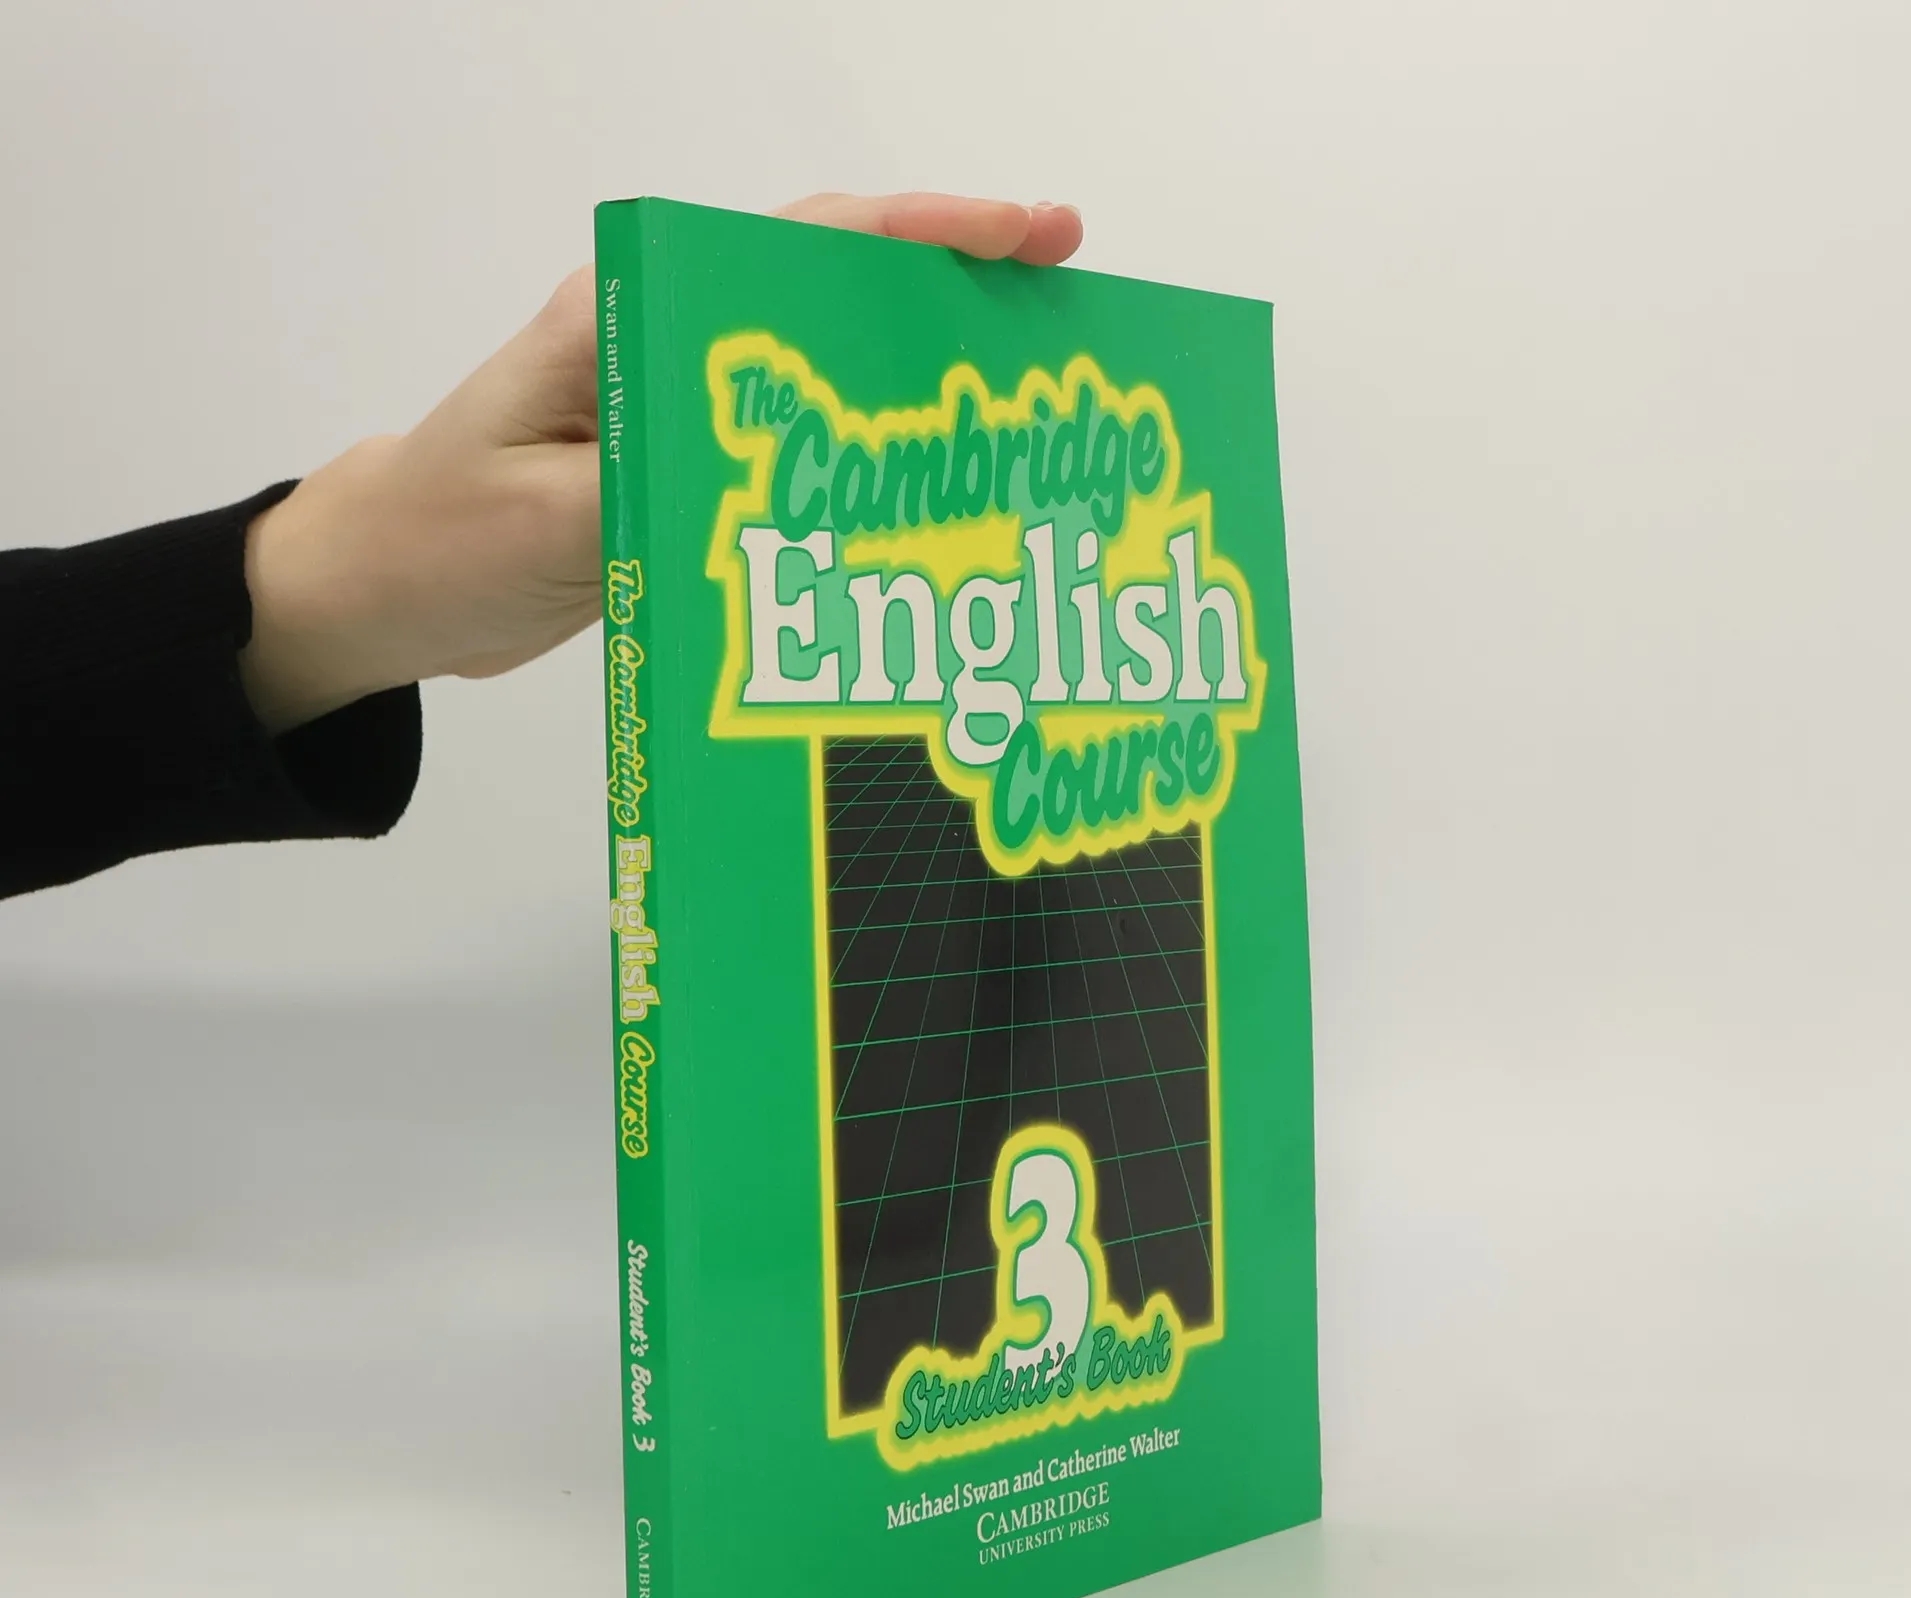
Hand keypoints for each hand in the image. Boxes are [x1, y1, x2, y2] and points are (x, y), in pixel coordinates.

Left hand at [239, 193, 1084, 732]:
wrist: (381, 590)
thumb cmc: (440, 539)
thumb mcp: (549, 521)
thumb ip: (663, 492)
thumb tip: (792, 488)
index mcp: (634, 320)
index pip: (800, 246)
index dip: (924, 235)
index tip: (1027, 234)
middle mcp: (671, 347)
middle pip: (837, 298)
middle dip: (956, 299)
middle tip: (1070, 319)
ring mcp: (685, 412)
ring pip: (830, 378)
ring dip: (924, 389)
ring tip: (1030, 414)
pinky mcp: (691, 478)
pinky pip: (803, 458)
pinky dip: (873, 470)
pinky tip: (936, 509)